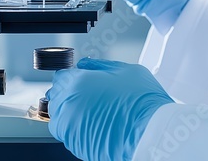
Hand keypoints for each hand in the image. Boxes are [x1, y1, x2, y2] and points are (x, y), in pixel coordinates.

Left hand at [47, 58, 172, 160]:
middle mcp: (69, 103)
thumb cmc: (142, 102)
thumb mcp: (125, 70)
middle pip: (57, 94)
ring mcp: (70, 126)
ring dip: (69, 110)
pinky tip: (91, 123)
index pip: (61, 76)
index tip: (80, 80)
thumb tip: (86, 64)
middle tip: (88, 95)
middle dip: (68, 92)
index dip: (71, 77)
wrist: (150, 134)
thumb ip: (100, 65)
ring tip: (91, 111)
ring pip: (58, 114)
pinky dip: (72, 127)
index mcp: (78, 82)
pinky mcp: (75, 144)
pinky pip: (64, 132)